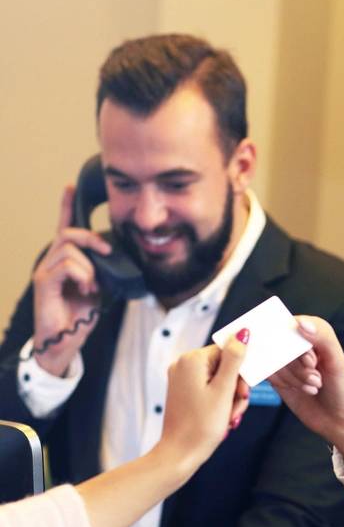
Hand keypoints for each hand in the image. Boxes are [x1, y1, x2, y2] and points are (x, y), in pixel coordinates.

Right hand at [31, 186, 112, 375]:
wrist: (66, 339)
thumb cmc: (80, 314)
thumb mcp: (100, 288)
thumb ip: (105, 271)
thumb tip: (117, 260)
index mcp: (66, 260)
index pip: (65, 227)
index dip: (66, 206)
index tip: (70, 187)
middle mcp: (52, 261)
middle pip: (69, 233)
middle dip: (93, 238)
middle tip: (108, 253)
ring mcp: (45, 270)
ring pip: (70, 250)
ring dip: (89, 267)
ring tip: (92, 285)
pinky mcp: (43, 282)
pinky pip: (67, 266)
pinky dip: (82, 275)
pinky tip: (86, 288)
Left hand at [156, 336, 250, 478]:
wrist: (180, 454)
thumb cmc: (202, 425)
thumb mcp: (224, 390)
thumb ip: (235, 359)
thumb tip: (243, 333)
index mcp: (192, 360)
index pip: (228, 351)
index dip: (241, 371)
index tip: (243, 392)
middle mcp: (183, 365)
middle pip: (225, 366)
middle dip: (236, 388)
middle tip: (237, 407)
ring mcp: (182, 379)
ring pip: (220, 379)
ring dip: (230, 398)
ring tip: (229, 417)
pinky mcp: (184, 391)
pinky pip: (210, 389)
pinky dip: (220, 402)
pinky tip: (223, 418)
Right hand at [269, 316, 343, 469]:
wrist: (335, 418)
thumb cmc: (341, 388)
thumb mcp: (337, 362)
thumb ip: (323, 338)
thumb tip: (299, 322)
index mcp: (314, 331)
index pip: (292, 325)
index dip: (298, 346)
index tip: (312, 363)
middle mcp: (297, 342)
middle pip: (280, 344)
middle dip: (298, 367)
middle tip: (317, 379)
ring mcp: (285, 358)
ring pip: (273, 360)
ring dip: (293, 377)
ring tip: (313, 386)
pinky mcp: (275, 373)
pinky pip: (266, 372)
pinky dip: (282, 383)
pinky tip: (298, 389)